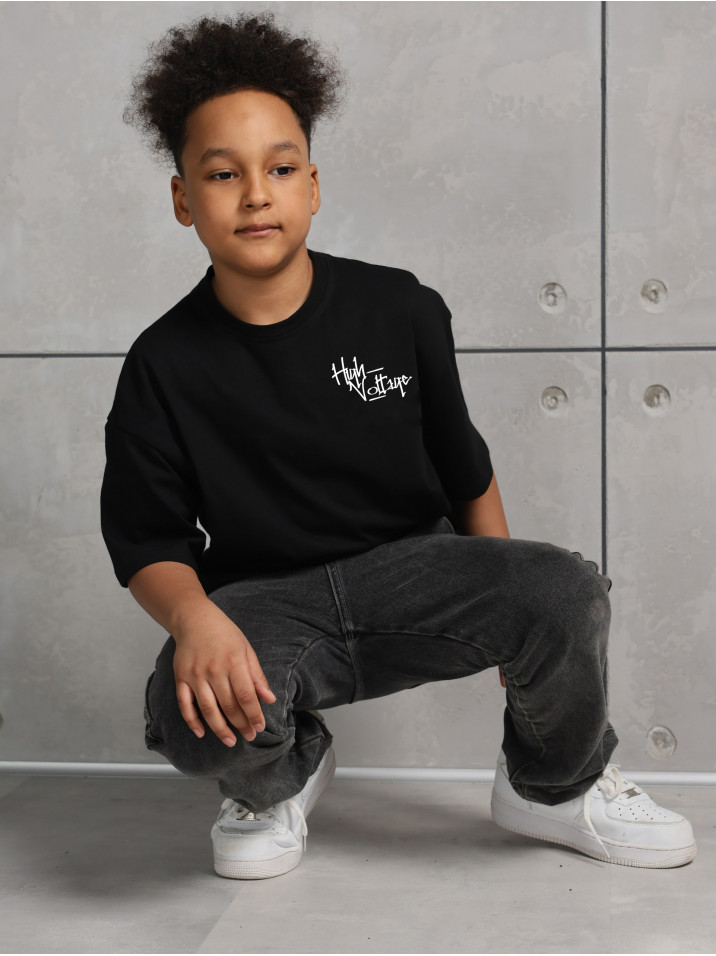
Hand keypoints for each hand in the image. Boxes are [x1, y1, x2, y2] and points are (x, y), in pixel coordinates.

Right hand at [172, 601, 275, 745]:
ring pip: (208, 709)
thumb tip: (269, 699)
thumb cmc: (224, 634)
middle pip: (229, 705)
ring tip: (230, 741)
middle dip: (241, 724)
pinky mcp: (181, 678)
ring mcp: (195, 675)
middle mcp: (214, 670)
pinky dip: (192, 721)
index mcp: (234, 662)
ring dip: (220, 729)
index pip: (246, 695)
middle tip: (249, 736)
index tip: (260, 727)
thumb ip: (257, 675)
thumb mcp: (246, 649)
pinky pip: (185, 704)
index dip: (254, 714)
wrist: (194, 619)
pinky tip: (201, 733)